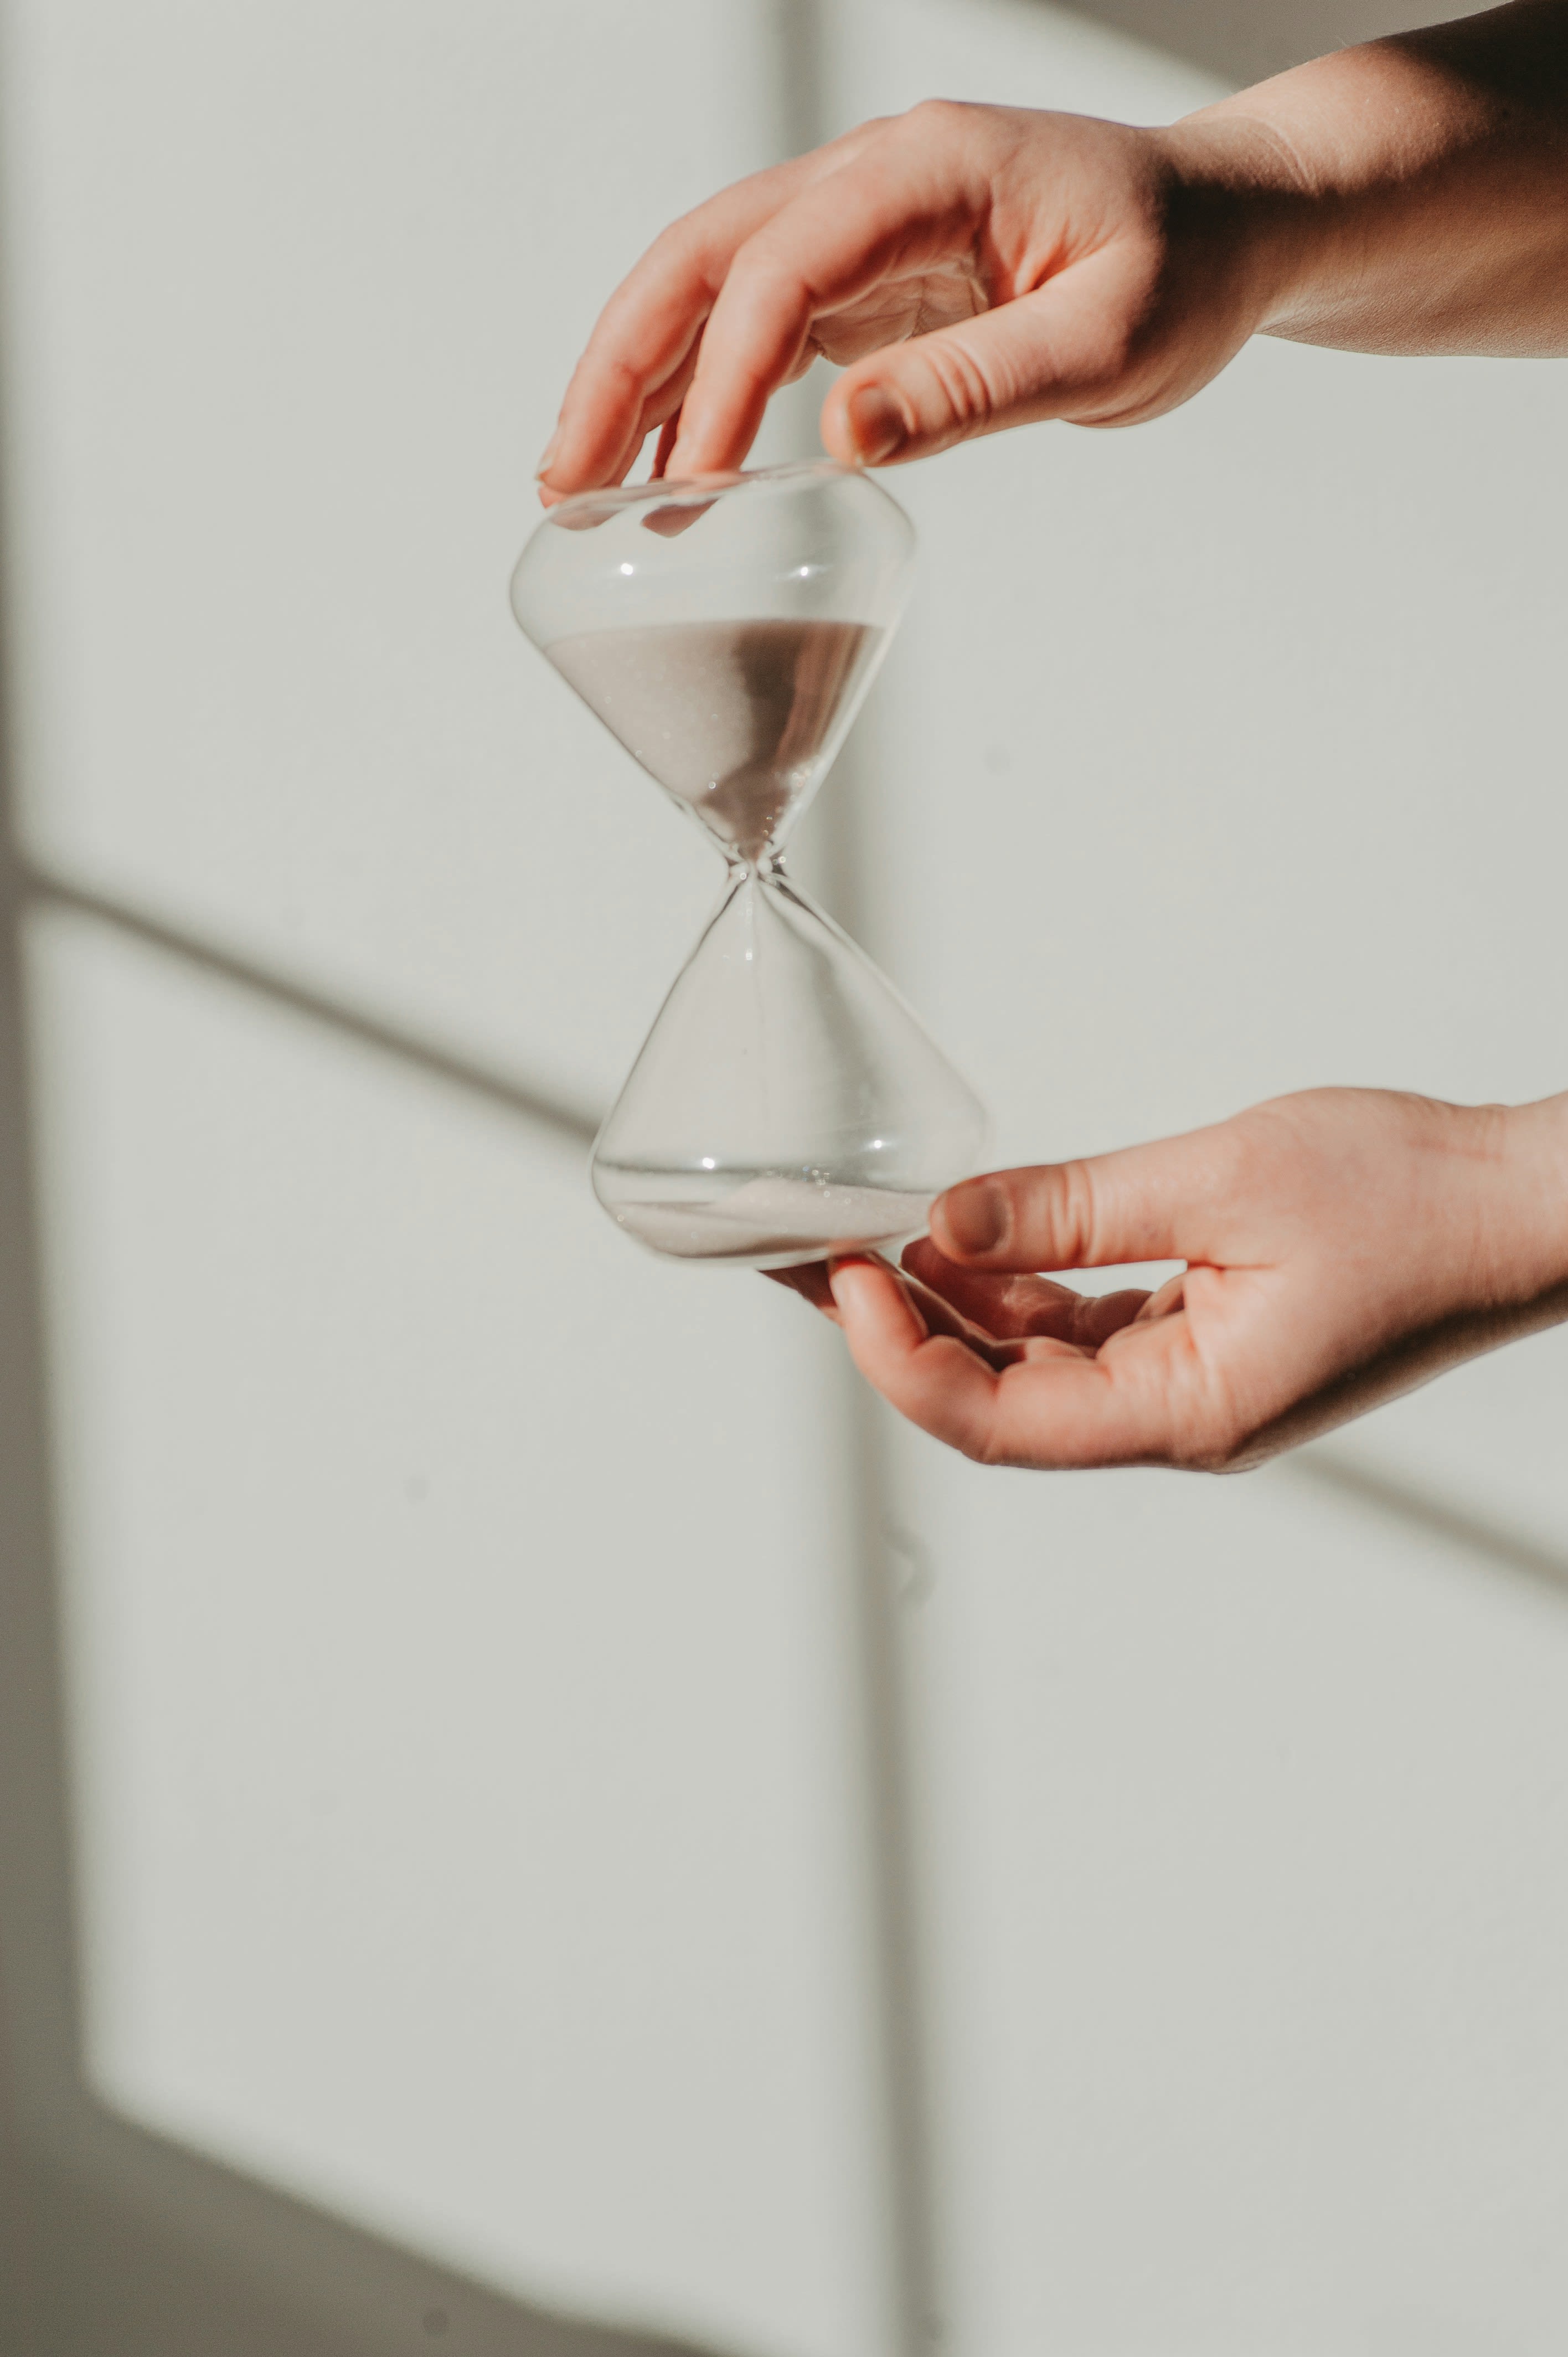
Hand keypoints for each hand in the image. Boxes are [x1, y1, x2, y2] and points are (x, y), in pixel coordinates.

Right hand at [539, 10, 1567, 497]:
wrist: (1224, 228)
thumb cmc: (1184, 274)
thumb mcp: (1108, 347)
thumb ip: (977, 388)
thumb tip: (845, 439)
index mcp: (928, 173)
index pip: (784, 272)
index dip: (723, 382)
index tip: (695, 488)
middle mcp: (874, 179)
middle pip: (702, 256)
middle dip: (621, 367)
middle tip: (563, 481)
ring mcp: (862, 221)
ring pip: (711, 285)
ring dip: (640, 380)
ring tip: (586, 485)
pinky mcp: (866, 273)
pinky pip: (755, 321)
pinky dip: (702, 390)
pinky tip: (677, 467)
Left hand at [772, 1088, 1567, 1470]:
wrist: (1518, 1206)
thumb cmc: (1416, 1202)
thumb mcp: (1226, 1180)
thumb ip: (1076, 1205)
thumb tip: (950, 1221)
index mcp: (1189, 1412)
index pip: (997, 1418)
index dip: (898, 1358)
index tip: (841, 1277)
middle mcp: (1176, 1418)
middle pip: (995, 1396)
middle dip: (891, 1329)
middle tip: (806, 1255)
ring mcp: (1186, 1382)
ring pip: (1031, 1360)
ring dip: (947, 1304)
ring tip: (861, 1240)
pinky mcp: (1199, 1340)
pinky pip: (1081, 1326)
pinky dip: (1017, 1283)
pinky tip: (964, 1237)